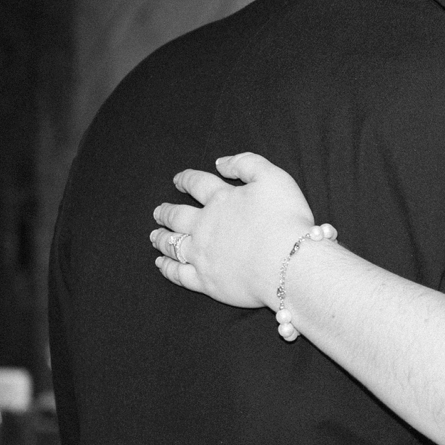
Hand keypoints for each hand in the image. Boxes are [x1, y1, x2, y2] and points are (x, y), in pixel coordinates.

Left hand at [150, 152, 315, 308]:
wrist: (289, 264)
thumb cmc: (286, 220)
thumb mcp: (274, 178)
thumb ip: (247, 164)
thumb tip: (220, 163)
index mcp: (221, 200)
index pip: (197, 184)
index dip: (186, 179)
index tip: (178, 180)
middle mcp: (205, 226)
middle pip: (177, 216)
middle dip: (166, 212)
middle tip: (158, 212)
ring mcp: (202, 254)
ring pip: (173, 244)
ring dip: (162, 239)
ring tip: (155, 236)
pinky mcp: (207, 281)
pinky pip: (179, 274)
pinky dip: (168, 268)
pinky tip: (161, 264)